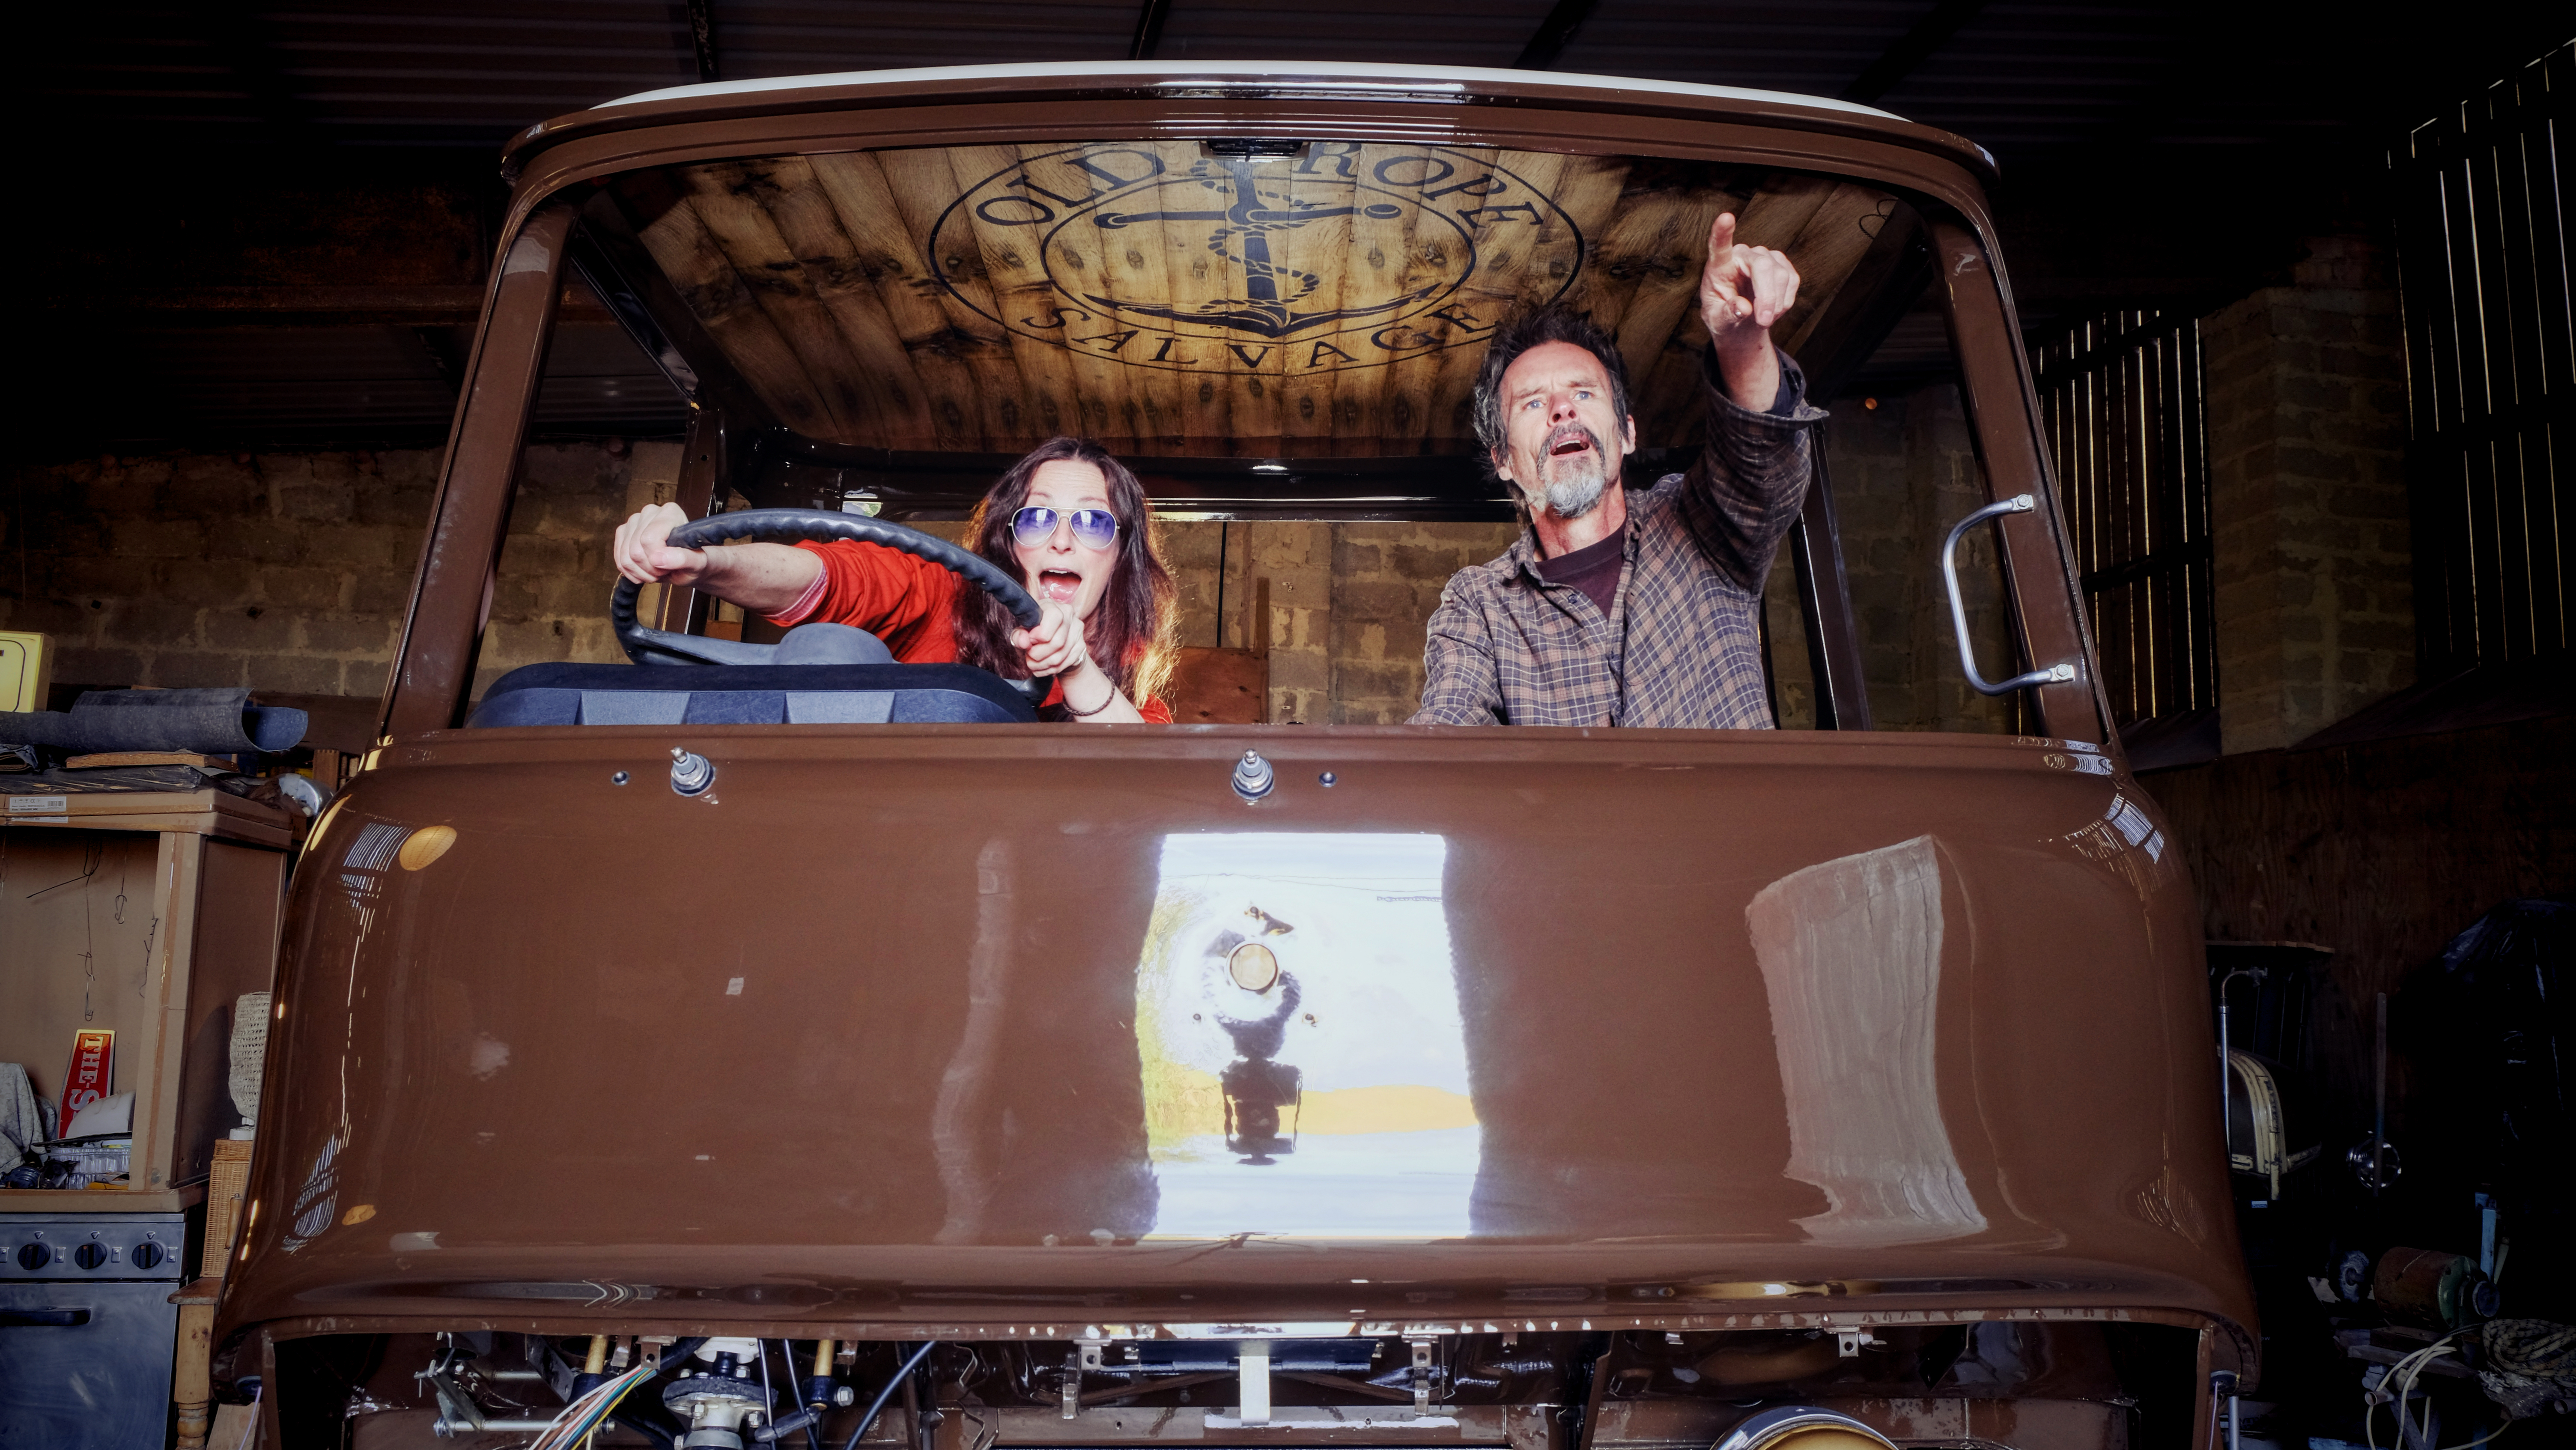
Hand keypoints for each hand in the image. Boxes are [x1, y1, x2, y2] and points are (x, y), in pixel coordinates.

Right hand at [612, 502, 708, 585]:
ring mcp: (634, 521)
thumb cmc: (696, 561)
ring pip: (625, 556)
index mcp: (670, 512)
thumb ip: (684, 559)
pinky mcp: (624, 532)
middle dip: (649, 569)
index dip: (656, 560)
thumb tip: (659, 558)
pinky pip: (618, 557)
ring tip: (656, 571)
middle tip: (664, 571)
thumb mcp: (698, 563)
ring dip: (640, 572)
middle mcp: (650, 512)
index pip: (649, 539)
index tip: (670, 566)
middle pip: (635, 550)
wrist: (688, 566)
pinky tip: (644, 572)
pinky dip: (630, 571)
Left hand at [1009, 598, 1090, 678]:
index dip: (1040, 633)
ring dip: (1042, 664)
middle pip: (1057, 641)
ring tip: (1033, 663)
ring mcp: (1077, 631)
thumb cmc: (1034, 633)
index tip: (1030, 640)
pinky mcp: (1081, 646)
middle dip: (1038, 654)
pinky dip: (1049, 669)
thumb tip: (1023, 642)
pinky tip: (1042, 667)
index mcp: (1052, 606)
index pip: (1054, 616)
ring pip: (1059, 656)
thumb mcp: (1022, 631)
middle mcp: (1068, 616)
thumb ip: (1019, 635)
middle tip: (1029, 655)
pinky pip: (1064, 664)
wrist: (1052, 641)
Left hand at [1698, 213, 1800, 407]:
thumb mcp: (1718, 322)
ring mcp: (1764, 257)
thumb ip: (1727, 315)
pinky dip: (1785, 301)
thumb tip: (1743, 308)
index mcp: (1719, 266)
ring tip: (1763, 319)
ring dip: (1776, 303)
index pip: (1719, 246)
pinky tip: (1773, 310)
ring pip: (1781, 274)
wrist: (1741, 322)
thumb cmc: (1723, 318)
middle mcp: (1742, 255)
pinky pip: (1792, 280)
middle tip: (1764, 322)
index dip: (1722, 232)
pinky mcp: (1782, 265)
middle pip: (1763, 265)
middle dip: (1767, 296)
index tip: (1725, 218)